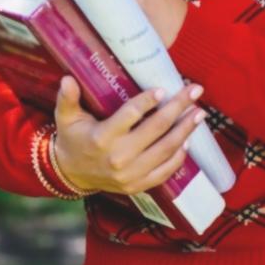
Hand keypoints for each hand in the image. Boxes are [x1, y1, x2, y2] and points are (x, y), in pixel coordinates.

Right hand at [50, 75, 208, 195]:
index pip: (130, 115)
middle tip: (194, 91)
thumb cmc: (72, 139)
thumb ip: (67, 98)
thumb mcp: (65, 117)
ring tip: (199, 113)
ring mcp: (131, 175)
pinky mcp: (138, 185)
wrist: (71, 174)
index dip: (147, 101)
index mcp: (102, 138)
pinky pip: (165, 171)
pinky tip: (187, 140)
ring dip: (185, 130)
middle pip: (156, 129)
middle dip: (178, 108)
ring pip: (166, 149)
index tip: (162, 88)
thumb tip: (67, 79)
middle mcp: (119, 157)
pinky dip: (179, 156)